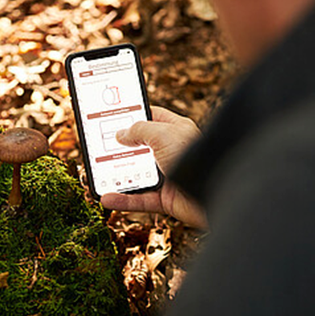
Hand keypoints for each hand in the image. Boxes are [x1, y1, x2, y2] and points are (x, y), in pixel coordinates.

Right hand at [100, 106, 207, 228]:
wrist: (217, 190)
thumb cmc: (194, 156)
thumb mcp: (162, 134)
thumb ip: (138, 131)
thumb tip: (120, 135)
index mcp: (176, 130)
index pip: (152, 117)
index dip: (132, 115)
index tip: (112, 117)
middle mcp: (172, 152)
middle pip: (140, 148)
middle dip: (120, 149)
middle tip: (98, 147)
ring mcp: (169, 176)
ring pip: (137, 175)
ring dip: (117, 176)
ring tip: (97, 174)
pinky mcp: (166, 199)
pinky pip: (140, 199)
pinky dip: (122, 200)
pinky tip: (105, 197)